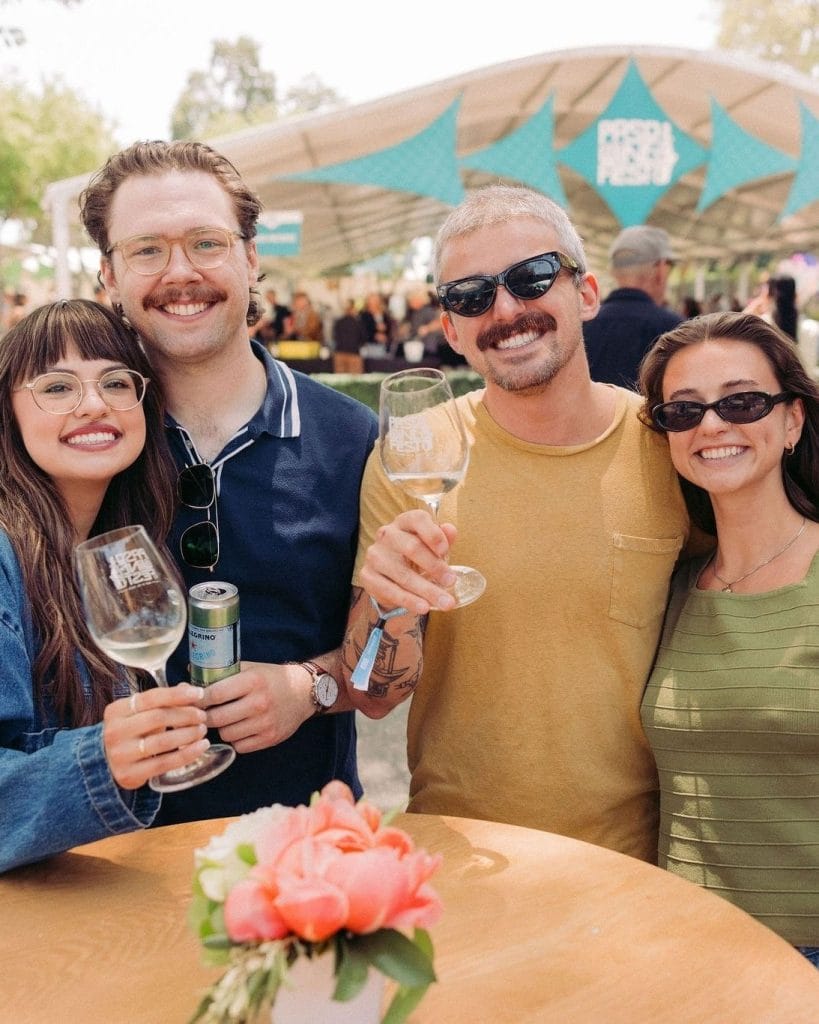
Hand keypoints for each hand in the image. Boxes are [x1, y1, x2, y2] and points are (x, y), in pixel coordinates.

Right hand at [103, 685, 207, 789]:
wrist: (106, 763)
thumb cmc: (130, 733)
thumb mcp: (139, 713)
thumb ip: (162, 700)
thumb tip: (188, 689)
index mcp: (117, 710)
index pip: (151, 697)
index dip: (178, 694)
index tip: (199, 694)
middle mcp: (115, 731)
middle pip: (158, 717)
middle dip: (186, 715)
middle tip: (202, 716)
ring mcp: (120, 754)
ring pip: (163, 741)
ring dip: (189, 734)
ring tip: (202, 730)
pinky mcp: (129, 774)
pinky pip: (164, 763)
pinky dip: (187, 754)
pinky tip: (201, 747)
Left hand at [199, 662, 314, 753]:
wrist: (303, 692)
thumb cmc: (271, 679)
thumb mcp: (250, 668)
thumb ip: (222, 672)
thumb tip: (189, 676)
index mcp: (253, 681)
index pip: (215, 694)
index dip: (199, 699)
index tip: (193, 701)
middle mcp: (259, 702)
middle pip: (216, 718)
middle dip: (205, 717)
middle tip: (203, 713)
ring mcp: (265, 723)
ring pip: (226, 734)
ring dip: (221, 728)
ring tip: (225, 720)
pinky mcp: (270, 738)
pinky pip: (240, 746)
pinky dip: (236, 739)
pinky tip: (240, 728)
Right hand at [359, 509, 458, 614]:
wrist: (389, 577)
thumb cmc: (415, 557)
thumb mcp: (431, 546)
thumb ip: (443, 539)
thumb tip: (451, 530)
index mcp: (404, 522)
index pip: (417, 519)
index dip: (433, 534)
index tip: (446, 552)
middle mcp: (387, 535)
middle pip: (412, 547)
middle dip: (435, 567)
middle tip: (451, 582)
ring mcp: (375, 555)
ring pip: (403, 574)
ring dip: (427, 590)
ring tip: (445, 602)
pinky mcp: (367, 576)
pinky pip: (391, 590)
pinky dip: (410, 601)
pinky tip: (424, 607)